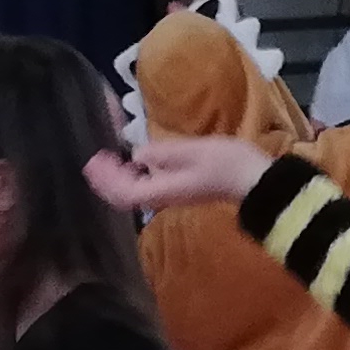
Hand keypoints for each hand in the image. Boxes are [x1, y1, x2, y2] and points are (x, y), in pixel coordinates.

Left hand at [87, 132, 271, 213]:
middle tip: (95, 160)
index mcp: (162, 190)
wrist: (255, 180)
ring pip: (134, 193)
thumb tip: (138, 155)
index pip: (123, 191)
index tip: (94, 160)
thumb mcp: (193, 151)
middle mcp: (163, 198)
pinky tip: (135, 163)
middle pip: (125, 196)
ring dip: (118, 178)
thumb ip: (162, 153)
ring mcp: (172, 195)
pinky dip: (133, 177)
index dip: (105, 179)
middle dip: (107, 180)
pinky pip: (146, 188)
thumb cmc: (226, 163)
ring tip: (109, 160)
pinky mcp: (180, 190)